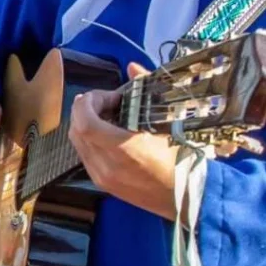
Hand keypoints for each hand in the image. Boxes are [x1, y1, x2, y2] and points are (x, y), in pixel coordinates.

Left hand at [68, 63, 177, 220]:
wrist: (189, 199)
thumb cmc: (182, 160)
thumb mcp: (167, 124)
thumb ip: (145, 93)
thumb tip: (132, 67)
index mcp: (122, 150)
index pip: (85, 121)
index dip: (90, 102)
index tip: (108, 96)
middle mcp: (105, 165)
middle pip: (76, 129)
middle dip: (86, 110)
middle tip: (107, 102)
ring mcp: (101, 176)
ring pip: (77, 143)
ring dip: (85, 124)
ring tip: (108, 116)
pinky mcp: (102, 183)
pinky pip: (84, 155)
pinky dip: (89, 140)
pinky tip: (108, 134)